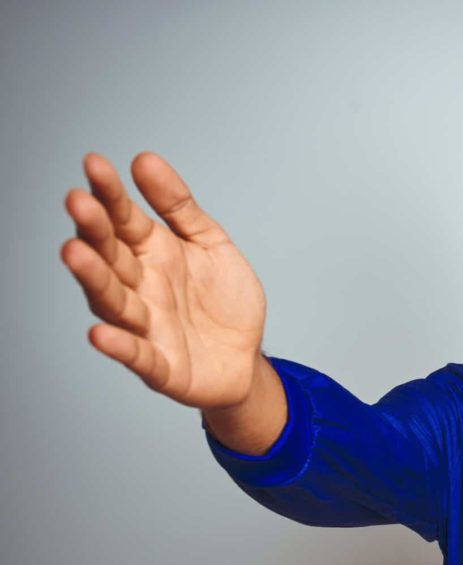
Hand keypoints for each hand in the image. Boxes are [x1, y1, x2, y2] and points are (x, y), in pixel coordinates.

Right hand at [61, 152, 266, 408]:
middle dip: (94, 230)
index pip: (123, 219)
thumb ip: (179, 206)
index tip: (95, 163)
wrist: (245, 358)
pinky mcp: (160, 365)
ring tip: (74, 252)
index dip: (110, 194)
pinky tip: (100, 334)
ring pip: (113, 301)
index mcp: (152, 253)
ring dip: (93, 278)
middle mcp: (140, 287)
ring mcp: (146, 326)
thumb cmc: (222, 301)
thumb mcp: (209, 243)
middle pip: (111, 256)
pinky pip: (137, 355)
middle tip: (79, 201)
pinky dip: (119, 346)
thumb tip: (144, 159)